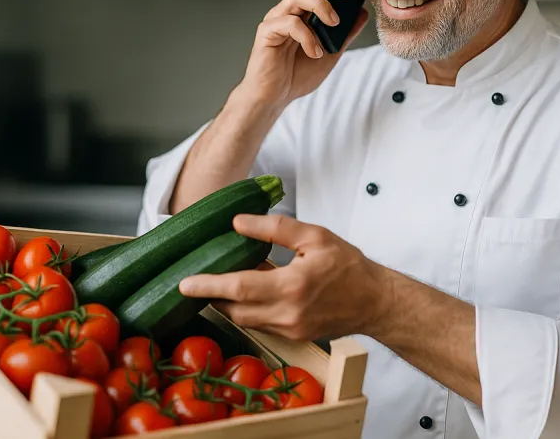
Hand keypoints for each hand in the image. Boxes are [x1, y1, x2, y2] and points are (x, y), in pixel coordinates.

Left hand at [179, 215, 385, 341]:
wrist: (375, 301)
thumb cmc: (348, 265)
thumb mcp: (314, 236)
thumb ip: (274, 229)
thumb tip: (238, 223)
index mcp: (292, 285)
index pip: (238, 288)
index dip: (208, 285)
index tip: (184, 283)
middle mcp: (288, 313)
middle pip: (235, 309)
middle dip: (211, 297)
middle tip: (192, 283)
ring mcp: (290, 329)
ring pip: (246, 320)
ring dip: (228, 304)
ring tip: (215, 285)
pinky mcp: (294, 336)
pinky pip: (261, 324)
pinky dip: (248, 310)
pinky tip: (246, 294)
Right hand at [237, 0, 368, 109]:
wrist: (275, 97)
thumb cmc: (297, 74)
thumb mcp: (331, 53)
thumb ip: (344, 33)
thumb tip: (362, 12)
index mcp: (302, 14)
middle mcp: (288, 12)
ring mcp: (276, 20)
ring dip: (319, 6)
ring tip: (333, 23)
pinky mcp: (267, 33)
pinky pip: (289, 24)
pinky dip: (307, 37)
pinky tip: (315, 52)